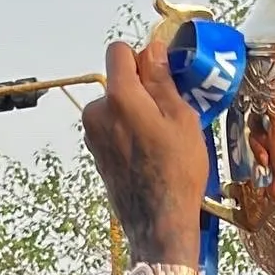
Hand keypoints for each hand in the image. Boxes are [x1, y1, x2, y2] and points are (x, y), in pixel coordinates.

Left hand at [81, 39, 206, 265]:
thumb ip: (161, 80)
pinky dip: (128, 136)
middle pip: (117, 83)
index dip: (142, 58)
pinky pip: (113, 132)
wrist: (159, 224)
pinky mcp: (96, 156)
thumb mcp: (181, 119)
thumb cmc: (177, 172)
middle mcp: (97, 113)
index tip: (161, 78)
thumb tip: (152, 50)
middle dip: (140, 91)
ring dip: (135, 115)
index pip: (118, 52)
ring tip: (161, 143)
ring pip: (116, 109)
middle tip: (169, 117)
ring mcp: (93, 137)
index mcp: (119, 97)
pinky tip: (149, 158)